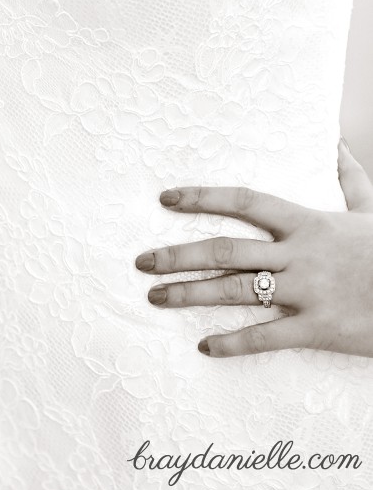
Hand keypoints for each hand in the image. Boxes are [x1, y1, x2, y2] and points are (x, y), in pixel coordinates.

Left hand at [136, 139, 372, 357]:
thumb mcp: (370, 210)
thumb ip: (348, 178)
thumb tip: (335, 142)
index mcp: (307, 221)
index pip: (243, 200)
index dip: (202, 197)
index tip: (166, 199)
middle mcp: (300, 254)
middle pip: (224, 249)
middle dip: (176, 254)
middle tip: (140, 261)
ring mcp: (307, 292)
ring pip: (235, 290)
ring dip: (189, 293)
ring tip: (154, 298)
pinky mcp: (318, 329)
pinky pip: (265, 337)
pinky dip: (232, 343)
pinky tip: (203, 347)